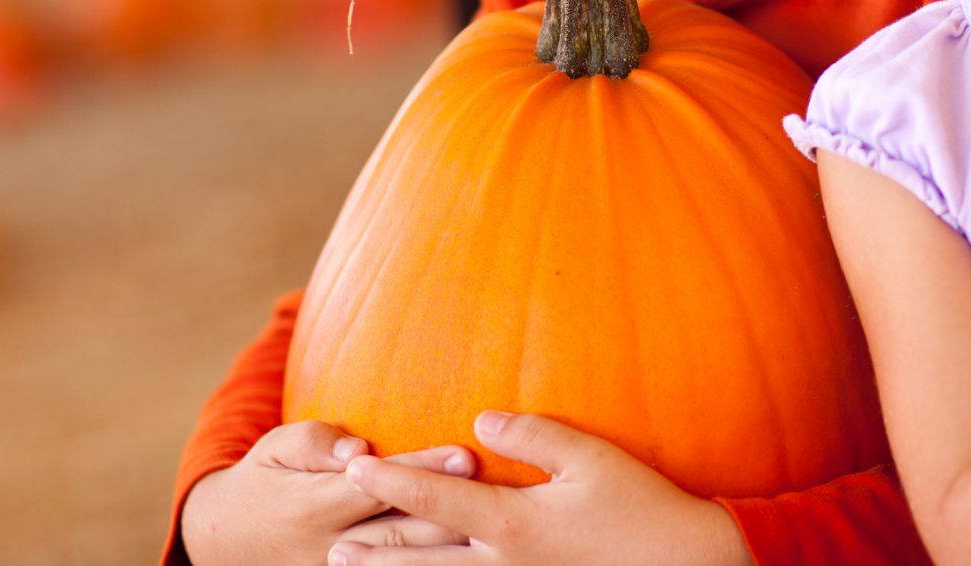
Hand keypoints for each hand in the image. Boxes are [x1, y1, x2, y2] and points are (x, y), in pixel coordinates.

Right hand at [181, 419, 471, 565]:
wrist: (225, 542)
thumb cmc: (262, 481)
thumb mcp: (274, 450)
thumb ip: (314, 443)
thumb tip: (356, 451)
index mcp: (313, 507)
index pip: (378, 488)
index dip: (421, 471)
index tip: (464, 456)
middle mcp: (329, 547)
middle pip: (400, 530)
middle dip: (449, 509)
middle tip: (493, 490)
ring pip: (403, 563)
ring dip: (447, 544)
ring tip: (490, 522)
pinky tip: (465, 557)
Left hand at [328, 411, 747, 565]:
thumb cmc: (641, 508)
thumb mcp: (591, 459)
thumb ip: (533, 435)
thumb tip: (478, 420)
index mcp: (513, 523)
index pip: (435, 498)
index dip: (390, 482)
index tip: (353, 469)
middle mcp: (504, 564)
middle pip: (422, 556)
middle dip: (375, 546)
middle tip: (329, 541)